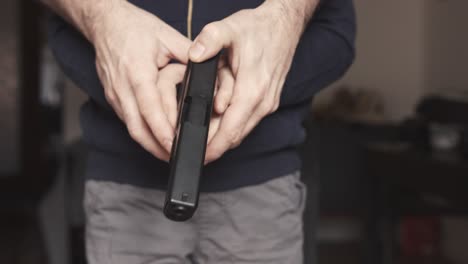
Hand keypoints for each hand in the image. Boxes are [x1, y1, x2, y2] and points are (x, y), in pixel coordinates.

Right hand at [91, 1, 190, 160]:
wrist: (104, 23)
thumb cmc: (134, 28)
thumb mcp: (166, 36)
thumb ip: (189, 57)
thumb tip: (207, 72)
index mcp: (137, 72)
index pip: (149, 108)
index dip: (161, 130)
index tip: (175, 144)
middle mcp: (122, 88)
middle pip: (137, 128)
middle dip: (157, 148)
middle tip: (177, 158)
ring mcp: (115, 95)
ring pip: (131, 129)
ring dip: (150, 145)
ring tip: (170, 155)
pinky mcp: (113, 98)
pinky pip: (128, 122)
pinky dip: (143, 134)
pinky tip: (157, 140)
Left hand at [189, 0, 316, 162]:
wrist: (284, 25)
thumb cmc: (259, 28)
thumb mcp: (230, 27)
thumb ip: (210, 39)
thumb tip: (193, 54)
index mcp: (253, 89)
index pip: (231, 129)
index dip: (214, 147)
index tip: (200, 157)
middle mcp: (263, 102)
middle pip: (236, 135)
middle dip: (215, 144)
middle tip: (192, 146)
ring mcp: (268, 103)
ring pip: (243, 130)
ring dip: (224, 133)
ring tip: (201, 133)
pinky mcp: (268, 101)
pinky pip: (249, 120)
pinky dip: (233, 123)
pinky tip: (219, 118)